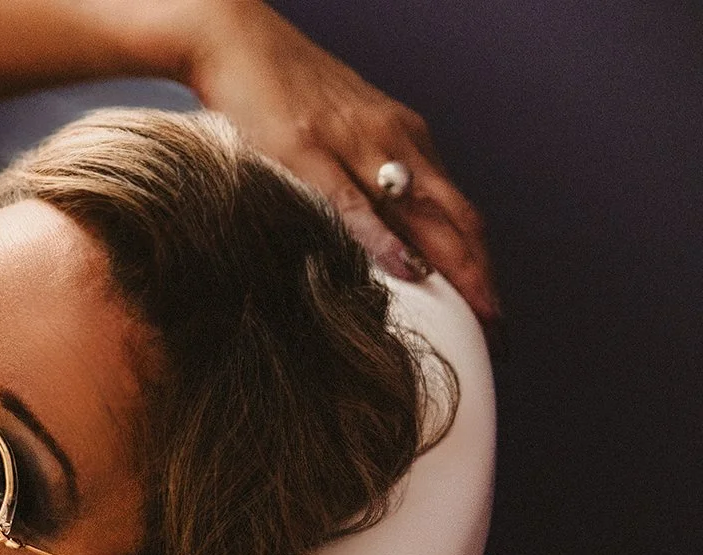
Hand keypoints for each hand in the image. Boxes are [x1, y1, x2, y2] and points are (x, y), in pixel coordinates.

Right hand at [186, 0, 499, 323]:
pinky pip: (356, 203)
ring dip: (456, 268)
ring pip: (423, 214)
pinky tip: (408, 268)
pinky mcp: (310, 152)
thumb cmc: (279, 92)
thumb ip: (360, 179)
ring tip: (475, 313)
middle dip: (484, 278)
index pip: (458, 212)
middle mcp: (394, 141)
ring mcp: (355, 145)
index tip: (492, 310)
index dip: (482, 263)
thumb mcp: (337, 135)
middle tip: (501, 329)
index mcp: (403, 140)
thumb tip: (372, 232)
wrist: (236, 42)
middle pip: (457, 219)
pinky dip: (386, 239)